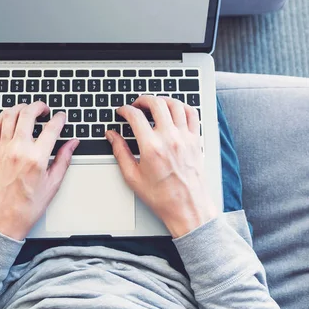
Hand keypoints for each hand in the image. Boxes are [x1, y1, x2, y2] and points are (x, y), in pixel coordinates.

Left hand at [0, 102, 78, 239]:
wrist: (1, 220)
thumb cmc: (26, 207)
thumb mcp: (52, 184)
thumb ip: (64, 159)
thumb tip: (72, 143)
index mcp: (36, 159)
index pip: (51, 128)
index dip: (59, 119)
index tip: (62, 117)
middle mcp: (18, 150)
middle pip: (28, 114)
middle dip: (39, 106)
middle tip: (45, 109)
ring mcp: (3, 149)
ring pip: (9, 115)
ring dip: (21, 107)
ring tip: (29, 109)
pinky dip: (2, 116)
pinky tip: (10, 117)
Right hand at [106, 95, 218, 237]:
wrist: (188, 208)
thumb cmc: (162, 197)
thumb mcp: (133, 177)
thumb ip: (120, 152)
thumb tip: (112, 136)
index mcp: (151, 147)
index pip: (135, 116)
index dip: (125, 110)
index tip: (122, 111)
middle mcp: (170, 139)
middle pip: (156, 103)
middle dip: (142, 99)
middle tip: (136, 105)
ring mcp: (185, 138)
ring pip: (175, 104)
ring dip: (162, 100)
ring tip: (154, 104)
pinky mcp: (196, 140)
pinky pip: (192, 114)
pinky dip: (182, 106)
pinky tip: (174, 110)